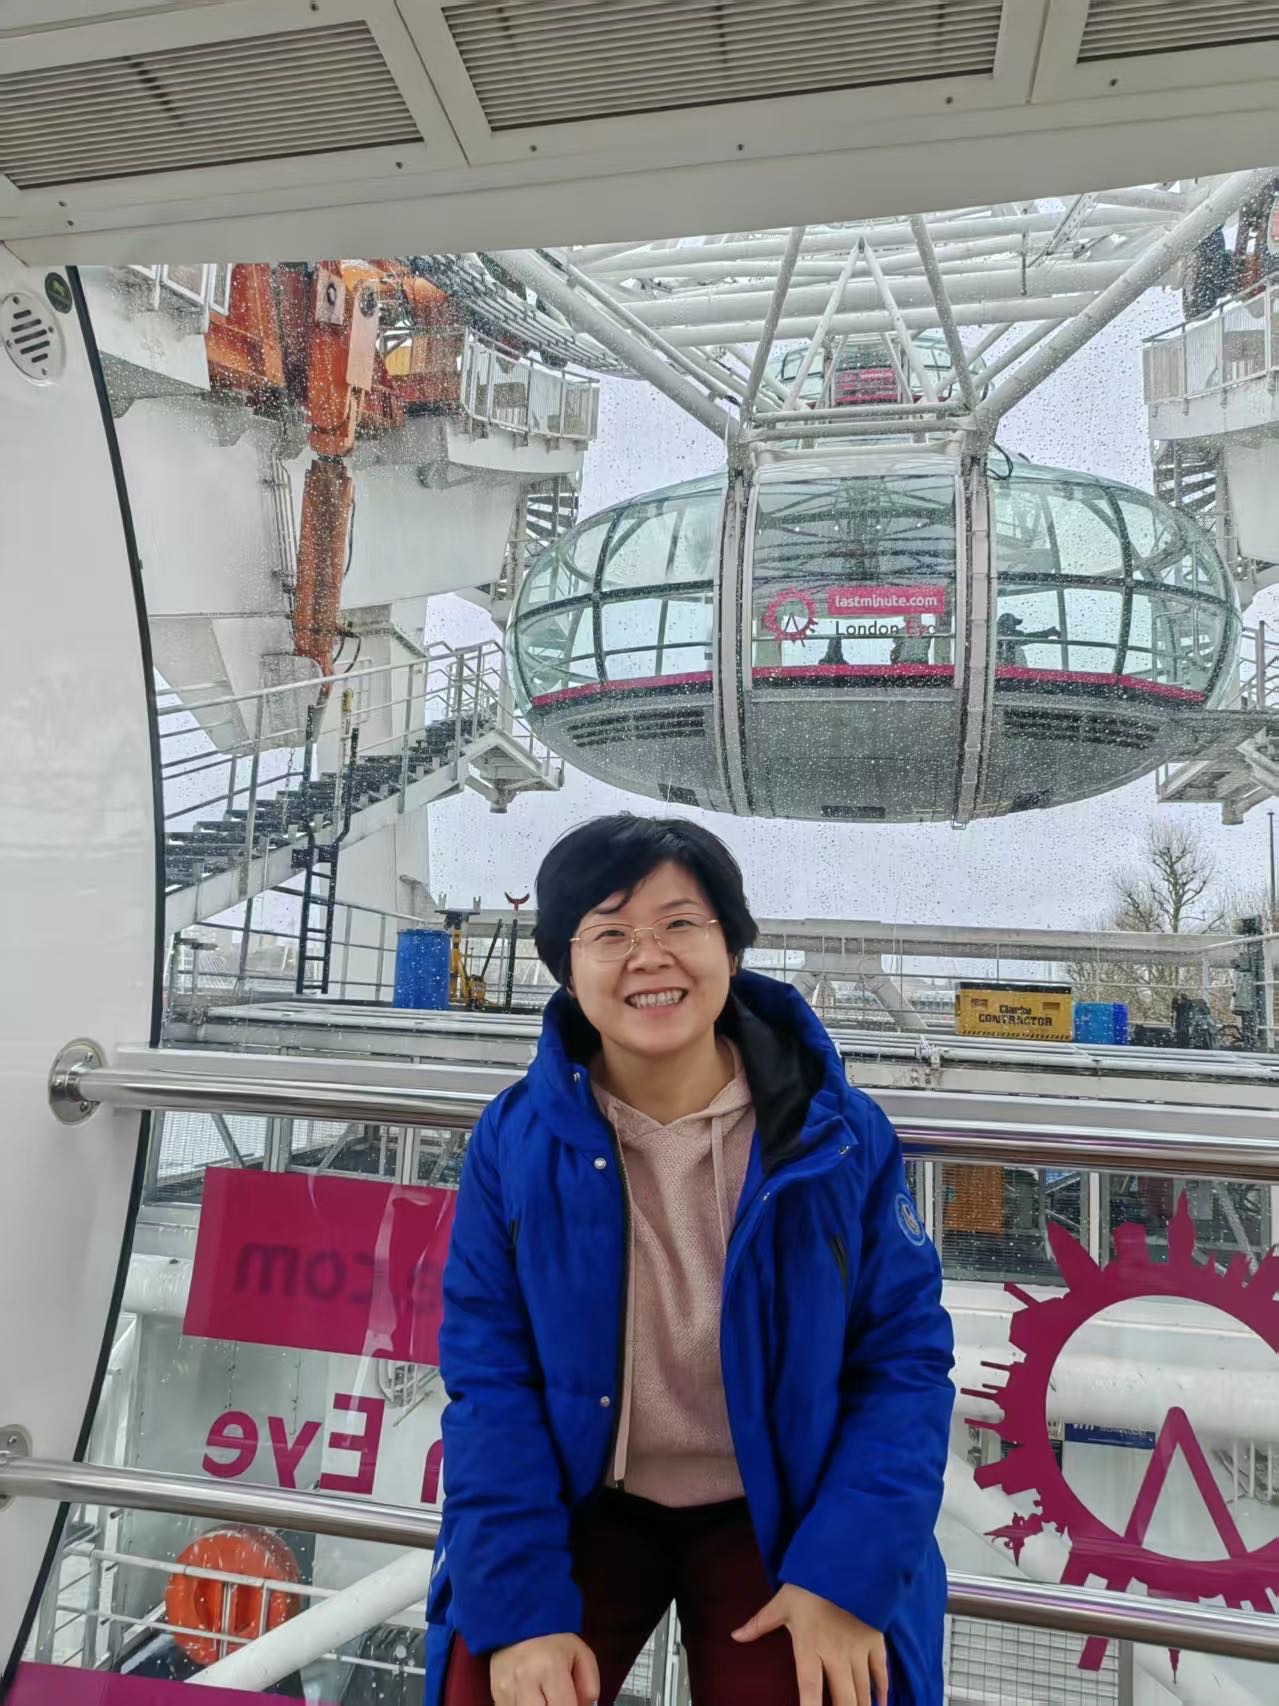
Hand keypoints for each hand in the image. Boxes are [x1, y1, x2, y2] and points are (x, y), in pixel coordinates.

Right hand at [490, 1633, 599, 1705]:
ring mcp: (507, 1689)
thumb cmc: (553, 1639)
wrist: (518, 1622)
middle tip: (558, 1699)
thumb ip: (589, 1683)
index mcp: (550, 1667)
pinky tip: (531, 1699)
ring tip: (544, 1697)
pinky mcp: (496, 1694)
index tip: (573, 1702)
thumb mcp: (580, 1652)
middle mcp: (525, 1680)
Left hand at [733, 1583, 887, 1705]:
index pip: (809, 1688)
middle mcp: (835, 1654)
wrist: (844, 1559)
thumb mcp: (781, 1603)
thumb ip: (759, 1624)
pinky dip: (882, 1689)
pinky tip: (882, 1702)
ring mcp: (858, 1649)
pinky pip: (881, 1671)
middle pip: (844, 1698)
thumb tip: (735, 1636)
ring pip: (863, 1690)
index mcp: (809, 1647)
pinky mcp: (875, 1640)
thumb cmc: (809, 1583)